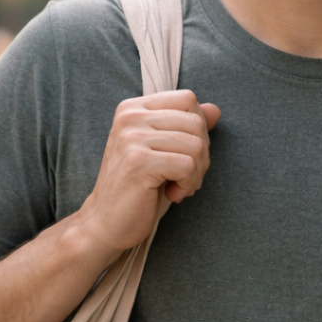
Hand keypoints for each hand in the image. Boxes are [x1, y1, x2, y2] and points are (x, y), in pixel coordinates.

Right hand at [80, 90, 220, 252]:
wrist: (105, 222)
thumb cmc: (137, 187)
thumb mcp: (163, 150)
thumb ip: (186, 127)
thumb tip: (216, 110)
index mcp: (133, 108)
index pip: (187, 99)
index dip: (198, 128)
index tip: (185, 153)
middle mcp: (130, 117)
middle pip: (195, 122)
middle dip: (201, 154)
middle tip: (185, 176)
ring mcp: (132, 138)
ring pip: (195, 144)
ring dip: (196, 173)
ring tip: (179, 186)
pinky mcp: (138, 162)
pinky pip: (187, 165)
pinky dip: (188, 184)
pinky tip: (173, 194)